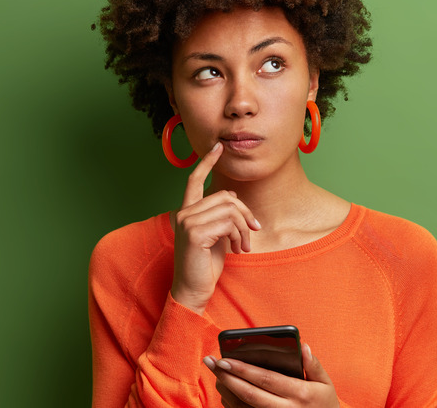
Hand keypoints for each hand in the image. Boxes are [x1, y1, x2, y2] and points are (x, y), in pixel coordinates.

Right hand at [171, 142, 260, 313]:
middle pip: (226, 197)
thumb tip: (235, 200)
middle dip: (245, 214)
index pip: (194, 180)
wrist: (194, 289)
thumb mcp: (217, 236)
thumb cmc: (205, 265)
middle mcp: (184, 213)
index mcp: (187, 212)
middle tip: (252, 233)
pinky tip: (237, 249)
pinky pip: (228, 223)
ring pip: (230, 210)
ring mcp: (187, 221)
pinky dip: (239, 236)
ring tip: (243, 246)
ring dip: (243, 229)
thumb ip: (222, 217)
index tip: (218, 147)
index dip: (206, 162)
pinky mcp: (195, 232)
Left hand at [204, 344, 339, 407]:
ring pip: (243, 407)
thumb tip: (303, 346)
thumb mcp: (325, 384)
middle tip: (213, 363)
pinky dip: (233, 404)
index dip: (244, 370)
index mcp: (299, 394)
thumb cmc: (324, 404)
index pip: (267, 379)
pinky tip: (226, 390)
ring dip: (226, 391)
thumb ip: (313, 364)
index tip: (226, 359)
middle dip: (228, 378)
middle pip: (250, 394)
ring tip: (216, 374)